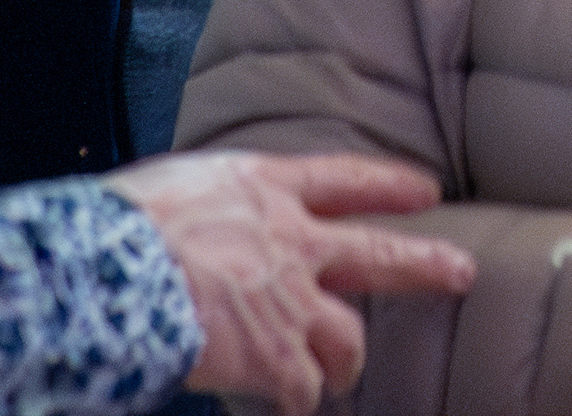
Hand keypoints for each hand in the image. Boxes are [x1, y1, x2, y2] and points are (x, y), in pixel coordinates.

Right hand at [100, 149, 476, 415]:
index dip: (387, 185)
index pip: (343, 178)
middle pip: (376, 252)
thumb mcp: (174, 191)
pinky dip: (299, 399)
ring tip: (340, 378)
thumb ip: (210, 212)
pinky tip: (292, 405)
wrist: (110, 272)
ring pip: (346, 337)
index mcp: (262, 188)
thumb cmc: (118, 228)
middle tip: (461, 273)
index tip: (426, 190)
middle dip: (424, 264)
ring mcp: (290, 301)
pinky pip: (303, 389)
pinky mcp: (276, 357)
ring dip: (345, 362)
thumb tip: (200, 231)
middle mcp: (290, 241)